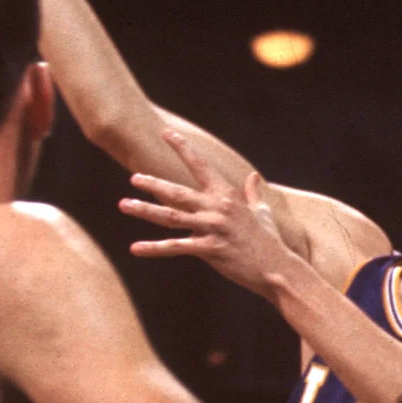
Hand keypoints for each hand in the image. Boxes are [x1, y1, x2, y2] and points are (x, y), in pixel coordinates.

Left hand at [121, 130, 295, 297]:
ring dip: (145, 210)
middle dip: (153, 184)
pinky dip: (154, 248)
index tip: (167, 134)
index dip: (183, 148)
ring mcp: (212, 228)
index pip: (201, 166)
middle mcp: (217, 208)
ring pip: (171, 217)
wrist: (277, 268)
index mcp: (227, 195)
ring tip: (124, 205)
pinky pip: (176, 247)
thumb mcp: (262, 213)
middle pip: (178, 192)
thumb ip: (254, 194)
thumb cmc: (269, 242)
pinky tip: (135, 248)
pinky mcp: (210, 250)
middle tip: (133, 178)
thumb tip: (253, 177)